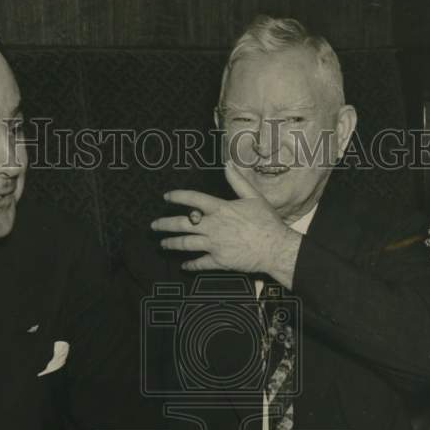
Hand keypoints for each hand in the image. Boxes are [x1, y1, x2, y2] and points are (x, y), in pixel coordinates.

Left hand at [151, 162, 299, 277]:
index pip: (193, 199)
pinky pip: (200, 263)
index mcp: (220, 209)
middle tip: (154, 225)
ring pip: (186, 244)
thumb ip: (238, 181)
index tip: (167, 197)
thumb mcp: (254, 197)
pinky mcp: (219, 261)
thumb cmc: (267, 222)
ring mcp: (214, 245)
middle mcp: (213, 226)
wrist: (275, 248)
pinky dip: (190, 265)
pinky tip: (184, 265)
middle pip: (182, 224)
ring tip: (163, 244)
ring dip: (172, 244)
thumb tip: (228, 164)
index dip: (178, 197)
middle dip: (165, 224)